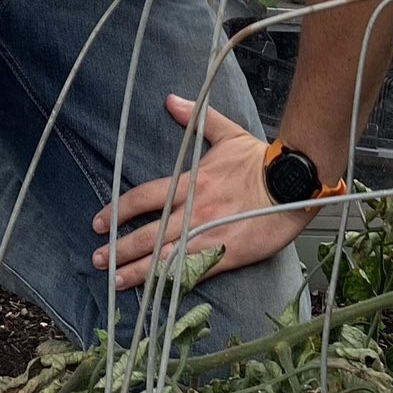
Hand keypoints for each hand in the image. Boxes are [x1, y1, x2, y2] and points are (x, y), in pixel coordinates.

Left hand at [92, 95, 313, 290]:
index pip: (146, 197)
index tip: (100, 221)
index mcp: (193, 182)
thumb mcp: (228, 133)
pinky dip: (171, 282)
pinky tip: (155, 291)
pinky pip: (194, 272)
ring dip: (137, 270)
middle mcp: (196, 211)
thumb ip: (197, 118)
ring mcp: (211, 235)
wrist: (295, 183)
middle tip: (98, 259)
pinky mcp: (228, 254)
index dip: (120, 210)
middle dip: (120, 248)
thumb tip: (171, 100)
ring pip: (165, 257)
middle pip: (149, 233)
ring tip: (115, 280)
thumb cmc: (262, 160)